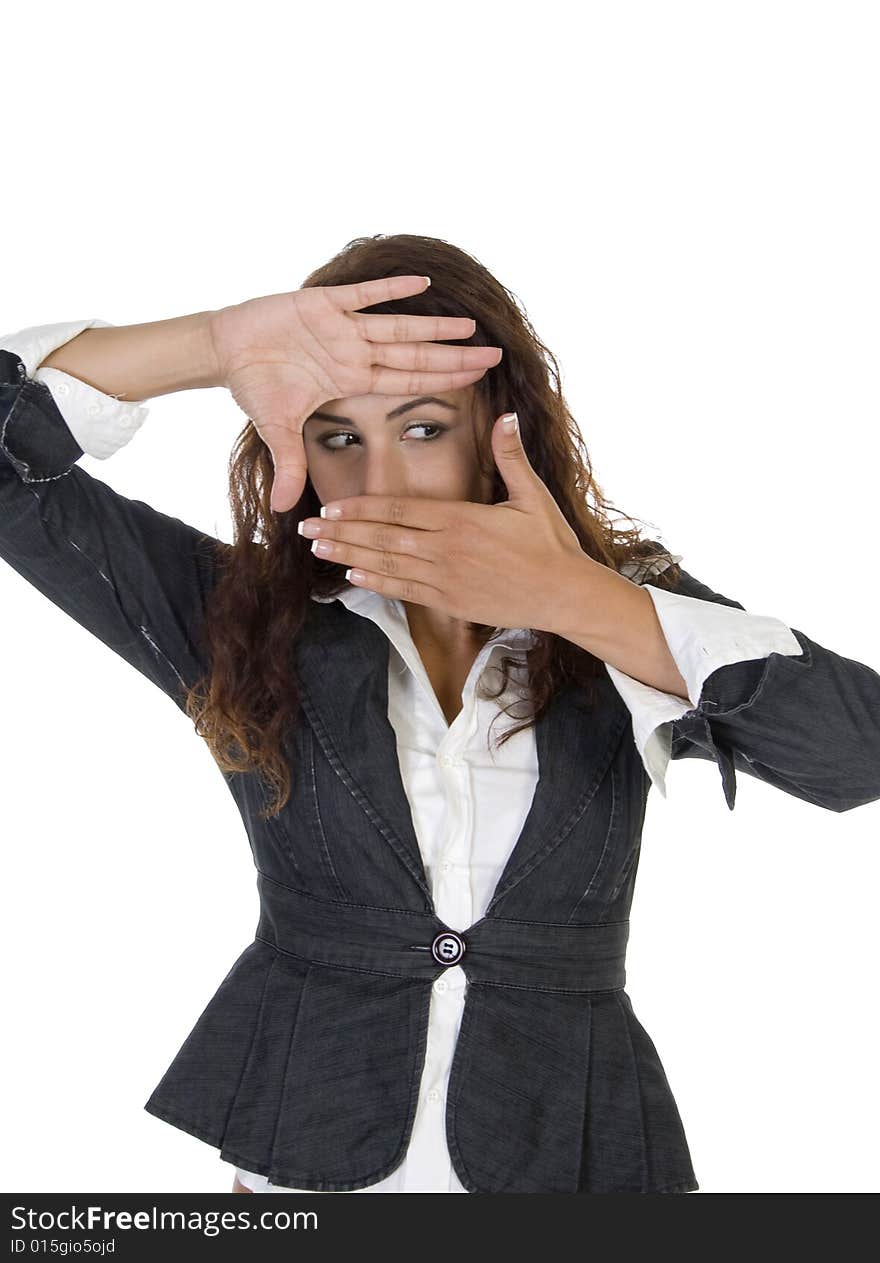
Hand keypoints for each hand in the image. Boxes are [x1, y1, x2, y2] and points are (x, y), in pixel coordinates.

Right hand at [207, 278, 502, 512]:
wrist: (226, 350)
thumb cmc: (256, 385)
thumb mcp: (276, 430)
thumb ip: (289, 465)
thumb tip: (283, 510)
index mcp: (353, 379)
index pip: (408, 382)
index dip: (443, 382)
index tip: (478, 382)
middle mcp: (356, 352)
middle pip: (416, 355)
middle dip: (455, 357)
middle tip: (496, 356)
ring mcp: (343, 326)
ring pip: (399, 325)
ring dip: (434, 326)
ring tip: (470, 325)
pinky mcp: (323, 301)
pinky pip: (362, 293)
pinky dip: (389, 288)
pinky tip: (422, 283)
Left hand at [297, 411, 587, 632]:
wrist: (565, 593)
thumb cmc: (551, 543)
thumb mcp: (533, 494)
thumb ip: (510, 456)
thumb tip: (507, 416)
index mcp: (462, 520)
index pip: (400, 510)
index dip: (362, 509)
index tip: (332, 506)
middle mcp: (447, 550)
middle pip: (384, 538)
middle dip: (342, 532)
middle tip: (305, 529)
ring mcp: (447, 579)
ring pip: (387, 565)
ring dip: (349, 556)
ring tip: (317, 549)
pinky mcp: (451, 603)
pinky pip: (406, 591)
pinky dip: (377, 583)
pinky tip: (352, 576)